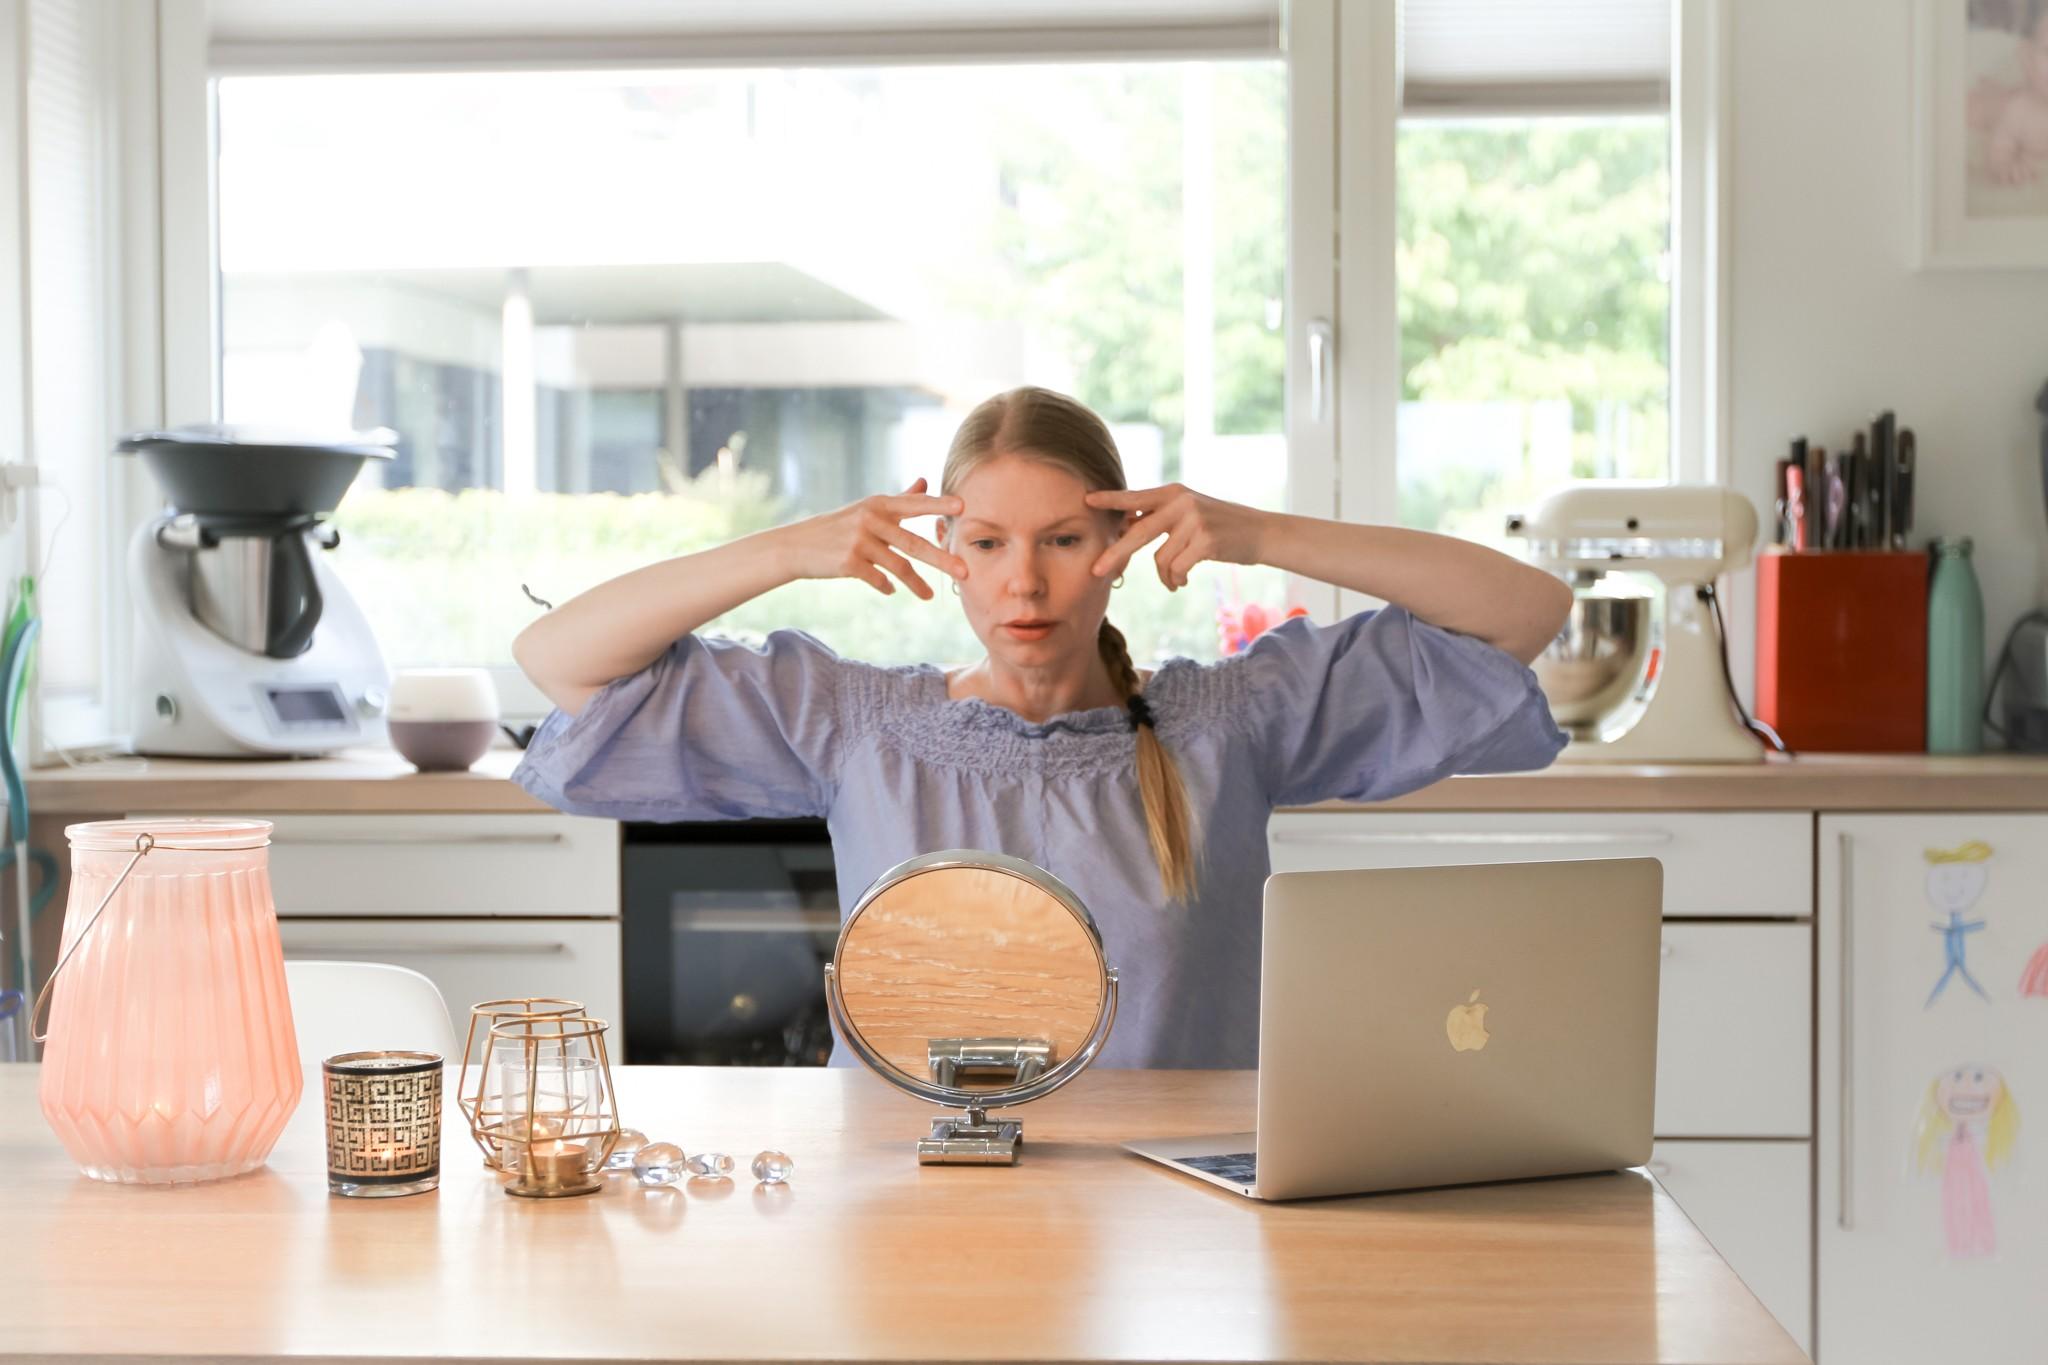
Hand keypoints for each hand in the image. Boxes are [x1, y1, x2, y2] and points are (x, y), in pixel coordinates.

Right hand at [781, 479, 965, 598]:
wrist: (797, 546)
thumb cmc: (838, 527)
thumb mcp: (867, 508)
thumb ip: (900, 498)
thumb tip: (924, 481)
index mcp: (878, 504)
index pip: (915, 504)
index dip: (939, 505)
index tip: (963, 507)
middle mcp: (870, 520)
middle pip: (913, 543)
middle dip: (941, 559)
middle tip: (965, 573)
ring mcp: (859, 542)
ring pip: (898, 566)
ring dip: (916, 584)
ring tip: (929, 596)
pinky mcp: (849, 563)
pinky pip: (878, 579)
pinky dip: (886, 586)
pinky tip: (891, 590)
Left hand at [1082, 484, 1268, 590]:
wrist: (1259, 533)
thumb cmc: (1219, 526)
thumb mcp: (1189, 512)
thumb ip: (1160, 516)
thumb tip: (1124, 528)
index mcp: (1174, 492)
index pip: (1136, 497)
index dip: (1111, 499)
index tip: (1086, 500)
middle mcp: (1182, 502)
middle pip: (1138, 532)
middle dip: (1115, 554)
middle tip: (1096, 571)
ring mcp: (1195, 520)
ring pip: (1160, 558)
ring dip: (1164, 576)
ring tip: (1173, 580)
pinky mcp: (1206, 540)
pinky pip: (1177, 569)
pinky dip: (1176, 580)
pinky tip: (1182, 581)